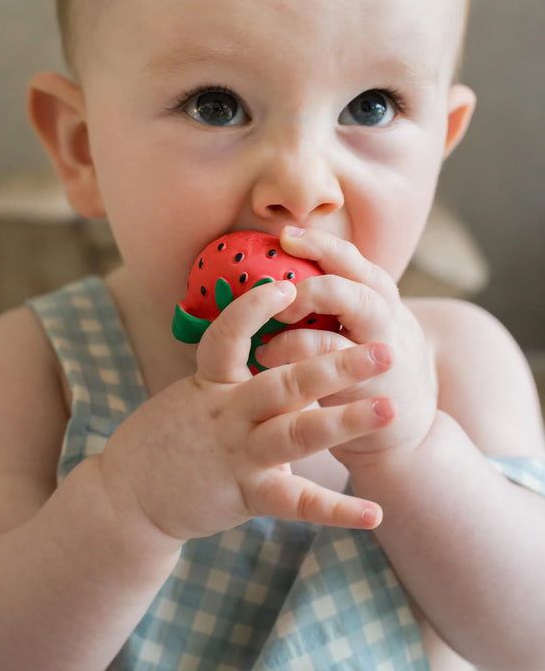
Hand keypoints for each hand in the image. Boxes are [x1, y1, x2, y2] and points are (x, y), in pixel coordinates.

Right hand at [101, 279, 394, 542]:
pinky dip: (336, 509)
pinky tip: (374, 511)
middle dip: (335, 364)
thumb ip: (241, 374)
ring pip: (296, 435)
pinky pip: (296, 502)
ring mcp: (237, 454)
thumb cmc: (171, 434)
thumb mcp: (197, 393)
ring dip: (344, 422)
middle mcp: (227, 414)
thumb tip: (289, 347)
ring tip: (387, 408)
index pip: (228, 336)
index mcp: (212, 382)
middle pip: (284, 383)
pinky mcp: (245, 495)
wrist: (128, 495)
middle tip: (384, 350)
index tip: (289, 285)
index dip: (254, 310)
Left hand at [256, 227, 437, 466]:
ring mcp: (381, 352)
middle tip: (275, 287)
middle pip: (354, 280)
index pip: (354, 261)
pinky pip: (326, 359)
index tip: (284, 234)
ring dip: (299, 314)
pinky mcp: (367, 386)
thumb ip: (338, 308)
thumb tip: (286, 280)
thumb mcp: (366, 334)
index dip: (320, 244)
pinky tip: (266, 357)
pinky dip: (292, 352)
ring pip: (346, 311)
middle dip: (311, 274)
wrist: (405, 436)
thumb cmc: (373, 378)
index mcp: (383, 302)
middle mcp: (388, 320)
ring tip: (266, 328)